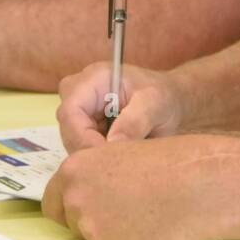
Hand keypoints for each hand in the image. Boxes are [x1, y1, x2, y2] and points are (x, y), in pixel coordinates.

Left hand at [42, 135, 235, 239]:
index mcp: (76, 170)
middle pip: (72, 222)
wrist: (200, 185)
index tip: (84, 209)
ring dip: (113, 234)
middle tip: (125, 211)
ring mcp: (93, 230)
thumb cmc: (171, 163)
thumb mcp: (123, 154)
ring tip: (145, 217)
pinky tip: (152, 231)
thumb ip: (97, 175)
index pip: (52, 201)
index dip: (69, 207)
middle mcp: (77, 200)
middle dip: (92, 220)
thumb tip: (88, 192)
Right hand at [55, 61, 187, 151]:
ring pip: (73, 144)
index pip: (70, 112)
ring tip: (125, 156)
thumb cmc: (164, 96)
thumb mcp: (156, 104)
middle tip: (122, 161)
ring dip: (97, 156)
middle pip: (69, 130)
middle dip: (92, 150)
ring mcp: (79, 111)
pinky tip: (120, 155)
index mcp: (93, 78)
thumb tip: (112, 144)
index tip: (109, 157)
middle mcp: (79, 93)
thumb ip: (135, 121)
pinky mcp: (83, 127)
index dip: (83, 139)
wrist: (170, 102)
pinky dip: (99, 158)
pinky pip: (82, 149)